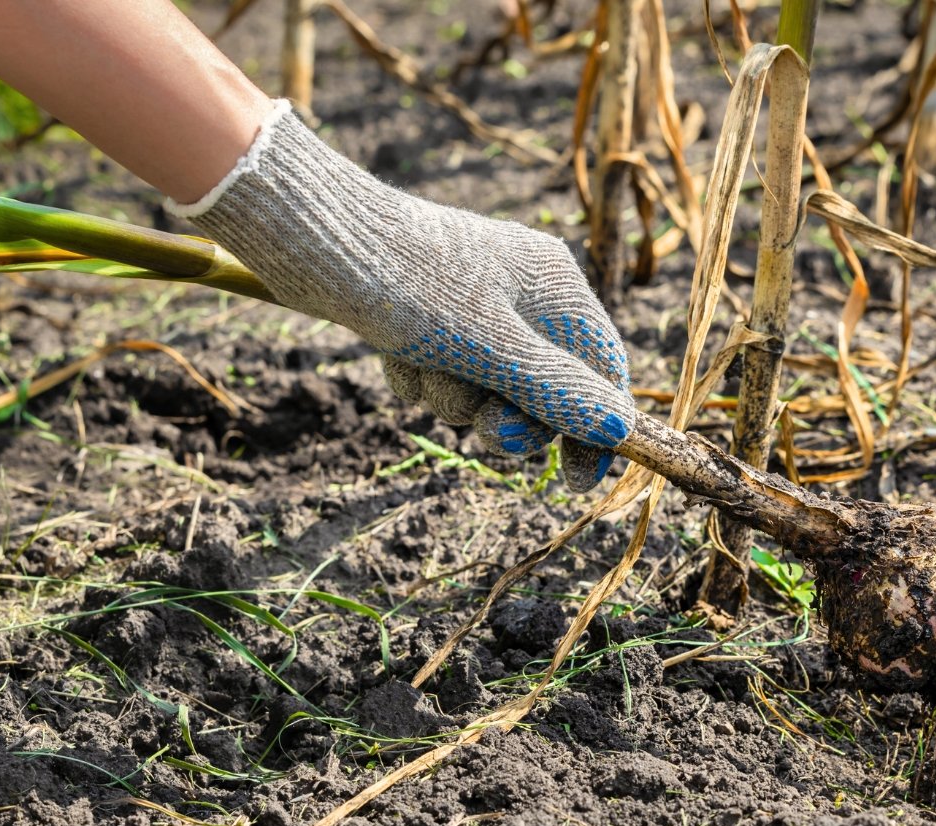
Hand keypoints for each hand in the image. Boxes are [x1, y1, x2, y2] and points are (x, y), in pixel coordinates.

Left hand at [168, 101, 634, 490]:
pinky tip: (393, 350)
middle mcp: (525, 292)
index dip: (595, 428)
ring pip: (486, 386)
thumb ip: (558, 392)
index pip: (602, 371)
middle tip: (482, 429)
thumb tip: (620, 430)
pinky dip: (421, 375)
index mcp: (558, 288)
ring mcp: (476, 302)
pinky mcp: (430, 312)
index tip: (572, 481)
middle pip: (544, 388)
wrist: (315, 234)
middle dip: (506, 416)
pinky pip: (445, 371)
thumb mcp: (493, 350)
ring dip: (452, 394)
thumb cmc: (413, 285)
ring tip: (420, 363)